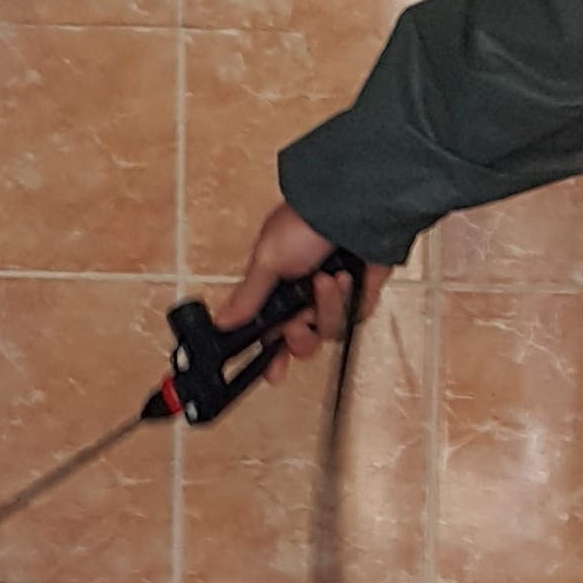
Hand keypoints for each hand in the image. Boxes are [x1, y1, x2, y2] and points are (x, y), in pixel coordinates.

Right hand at [215, 200, 358, 371]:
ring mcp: (333, 296)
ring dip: (326, 308)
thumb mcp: (266, 260)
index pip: (270, 332)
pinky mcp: (360, 294)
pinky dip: (350, 300)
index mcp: (275, 287)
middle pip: (301, 341)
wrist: (352, 209)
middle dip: (300, 336)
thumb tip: (222, 322)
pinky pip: (354, 317)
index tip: (273, 372)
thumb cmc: (306, 223)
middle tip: (300, 322)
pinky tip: (347, 277)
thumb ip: (247, 297)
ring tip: (327, 280)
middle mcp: (302, 294)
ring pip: (328, 331)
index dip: (272, 355)